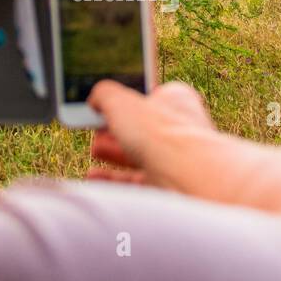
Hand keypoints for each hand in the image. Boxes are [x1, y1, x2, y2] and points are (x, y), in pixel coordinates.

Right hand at [86, 80, 226, 191]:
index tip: (103, 105)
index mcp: (176, 101)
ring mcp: (175, 160)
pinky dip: (114, 178)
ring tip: (94, 151)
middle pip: (141, 128)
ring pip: (140, 156)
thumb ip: (104, 94)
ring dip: (113, 154)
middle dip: (115, 130)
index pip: (149, 96)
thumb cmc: (160, 133)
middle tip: (96, 130)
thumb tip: (95, 98)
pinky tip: (94, 175)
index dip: (125, 101)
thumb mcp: (121, 101)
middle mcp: (180, 129)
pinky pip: (136, 180)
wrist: (186, 177)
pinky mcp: (167, 186)